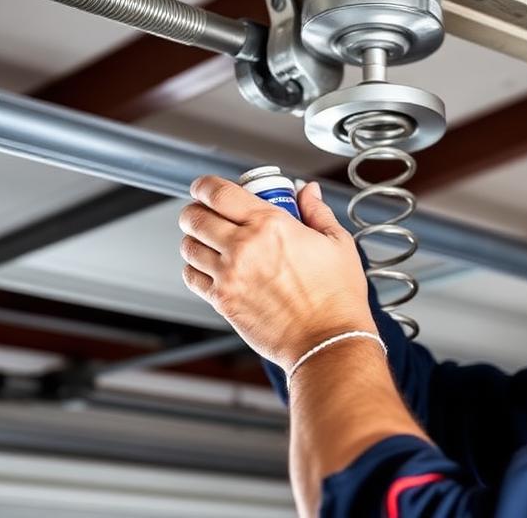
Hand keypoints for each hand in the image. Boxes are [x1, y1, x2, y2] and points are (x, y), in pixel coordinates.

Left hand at [178, 175, 375, 371]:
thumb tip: (308, 192)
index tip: (206, 188)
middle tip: (206, 214)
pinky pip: (191, 276)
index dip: (205, 186)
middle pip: (195, 217)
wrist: (328, 340)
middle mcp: (244, 247)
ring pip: (188, 246)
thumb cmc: (337, 296)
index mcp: (271, 224)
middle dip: (196, 211)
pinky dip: (195, 268)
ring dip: (194, 239)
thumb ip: (317, 212)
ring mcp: (229, 275)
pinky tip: (211, 268)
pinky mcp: (223, 301)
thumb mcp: (338, 243)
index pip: (218, 193)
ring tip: (208, 241)